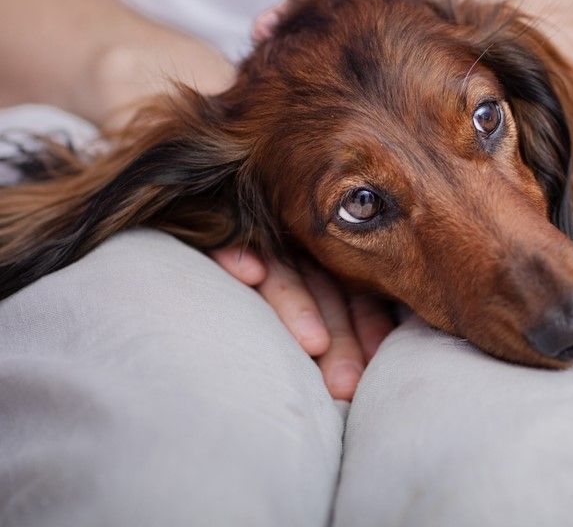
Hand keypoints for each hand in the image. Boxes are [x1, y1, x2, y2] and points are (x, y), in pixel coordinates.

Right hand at [211, 247, 394, 400]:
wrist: (155, 262)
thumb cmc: (232, 324)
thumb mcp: (290, 329)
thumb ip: (323, 341)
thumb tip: (354, 387)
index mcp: (319, 270)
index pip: (350, 296)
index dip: (365, 329)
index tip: (372, 370)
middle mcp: (293, 253)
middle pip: (323, 289)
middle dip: (338, 336)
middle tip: (346, 384)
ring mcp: (257, 241)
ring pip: (284, 271)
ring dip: (297, 304)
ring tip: (313, 344)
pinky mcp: (211, 229)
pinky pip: (228, 237)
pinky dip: (239, 251)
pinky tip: (251, 273)